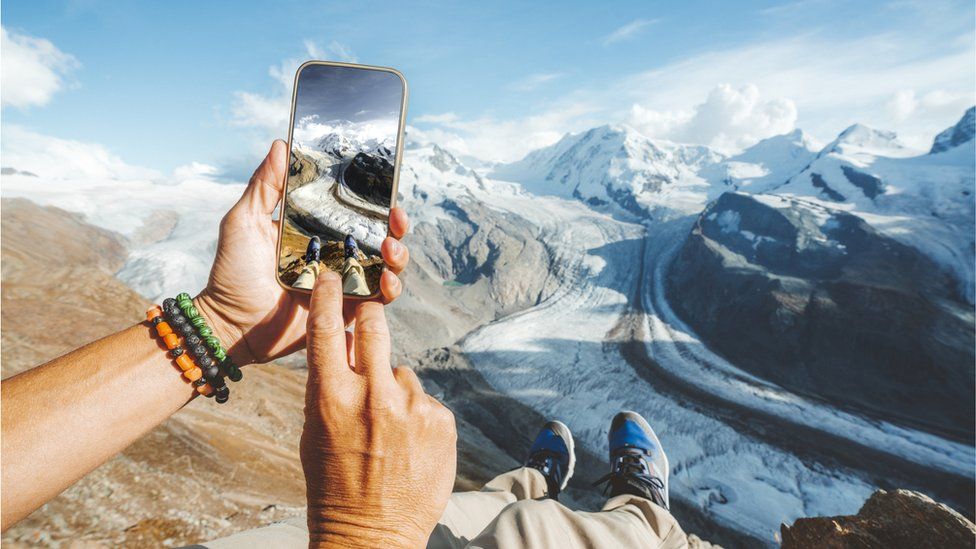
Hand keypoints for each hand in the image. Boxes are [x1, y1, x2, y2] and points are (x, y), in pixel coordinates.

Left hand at [193, 140, 410, 364]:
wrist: (230, 324)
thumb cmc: (232, 272)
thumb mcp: (244, 221)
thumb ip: (264, 186)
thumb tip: (281, 144)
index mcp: (316, 231)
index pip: (354, 211)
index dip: (376, 200)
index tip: (387, 189)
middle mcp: (336, 255)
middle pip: (381, 237)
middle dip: (396, 226)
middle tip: (396, 218)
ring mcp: (344, 283)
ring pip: (387, 267)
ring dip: (398, 256)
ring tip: (390, 250)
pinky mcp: (347, 311)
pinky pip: (379, 300)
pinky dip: (389, 289)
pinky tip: (385, 280)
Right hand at [300, 271, 456, 547]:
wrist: (372, 533)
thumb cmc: (333, 484)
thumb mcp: (314, 432)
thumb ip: (329, 386)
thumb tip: (343, 344)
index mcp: (331, 398)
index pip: (328, 330)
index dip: (328, 296)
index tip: (332, 276)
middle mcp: (374, 396)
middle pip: (376, 328)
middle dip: (370, 318)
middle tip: (369, 319)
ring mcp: (412, 409)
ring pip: (402, 372)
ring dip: (394, 389)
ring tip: (388, 430)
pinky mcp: (442, 421)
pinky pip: (425, 401)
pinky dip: (416, 415)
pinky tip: (408, 444)